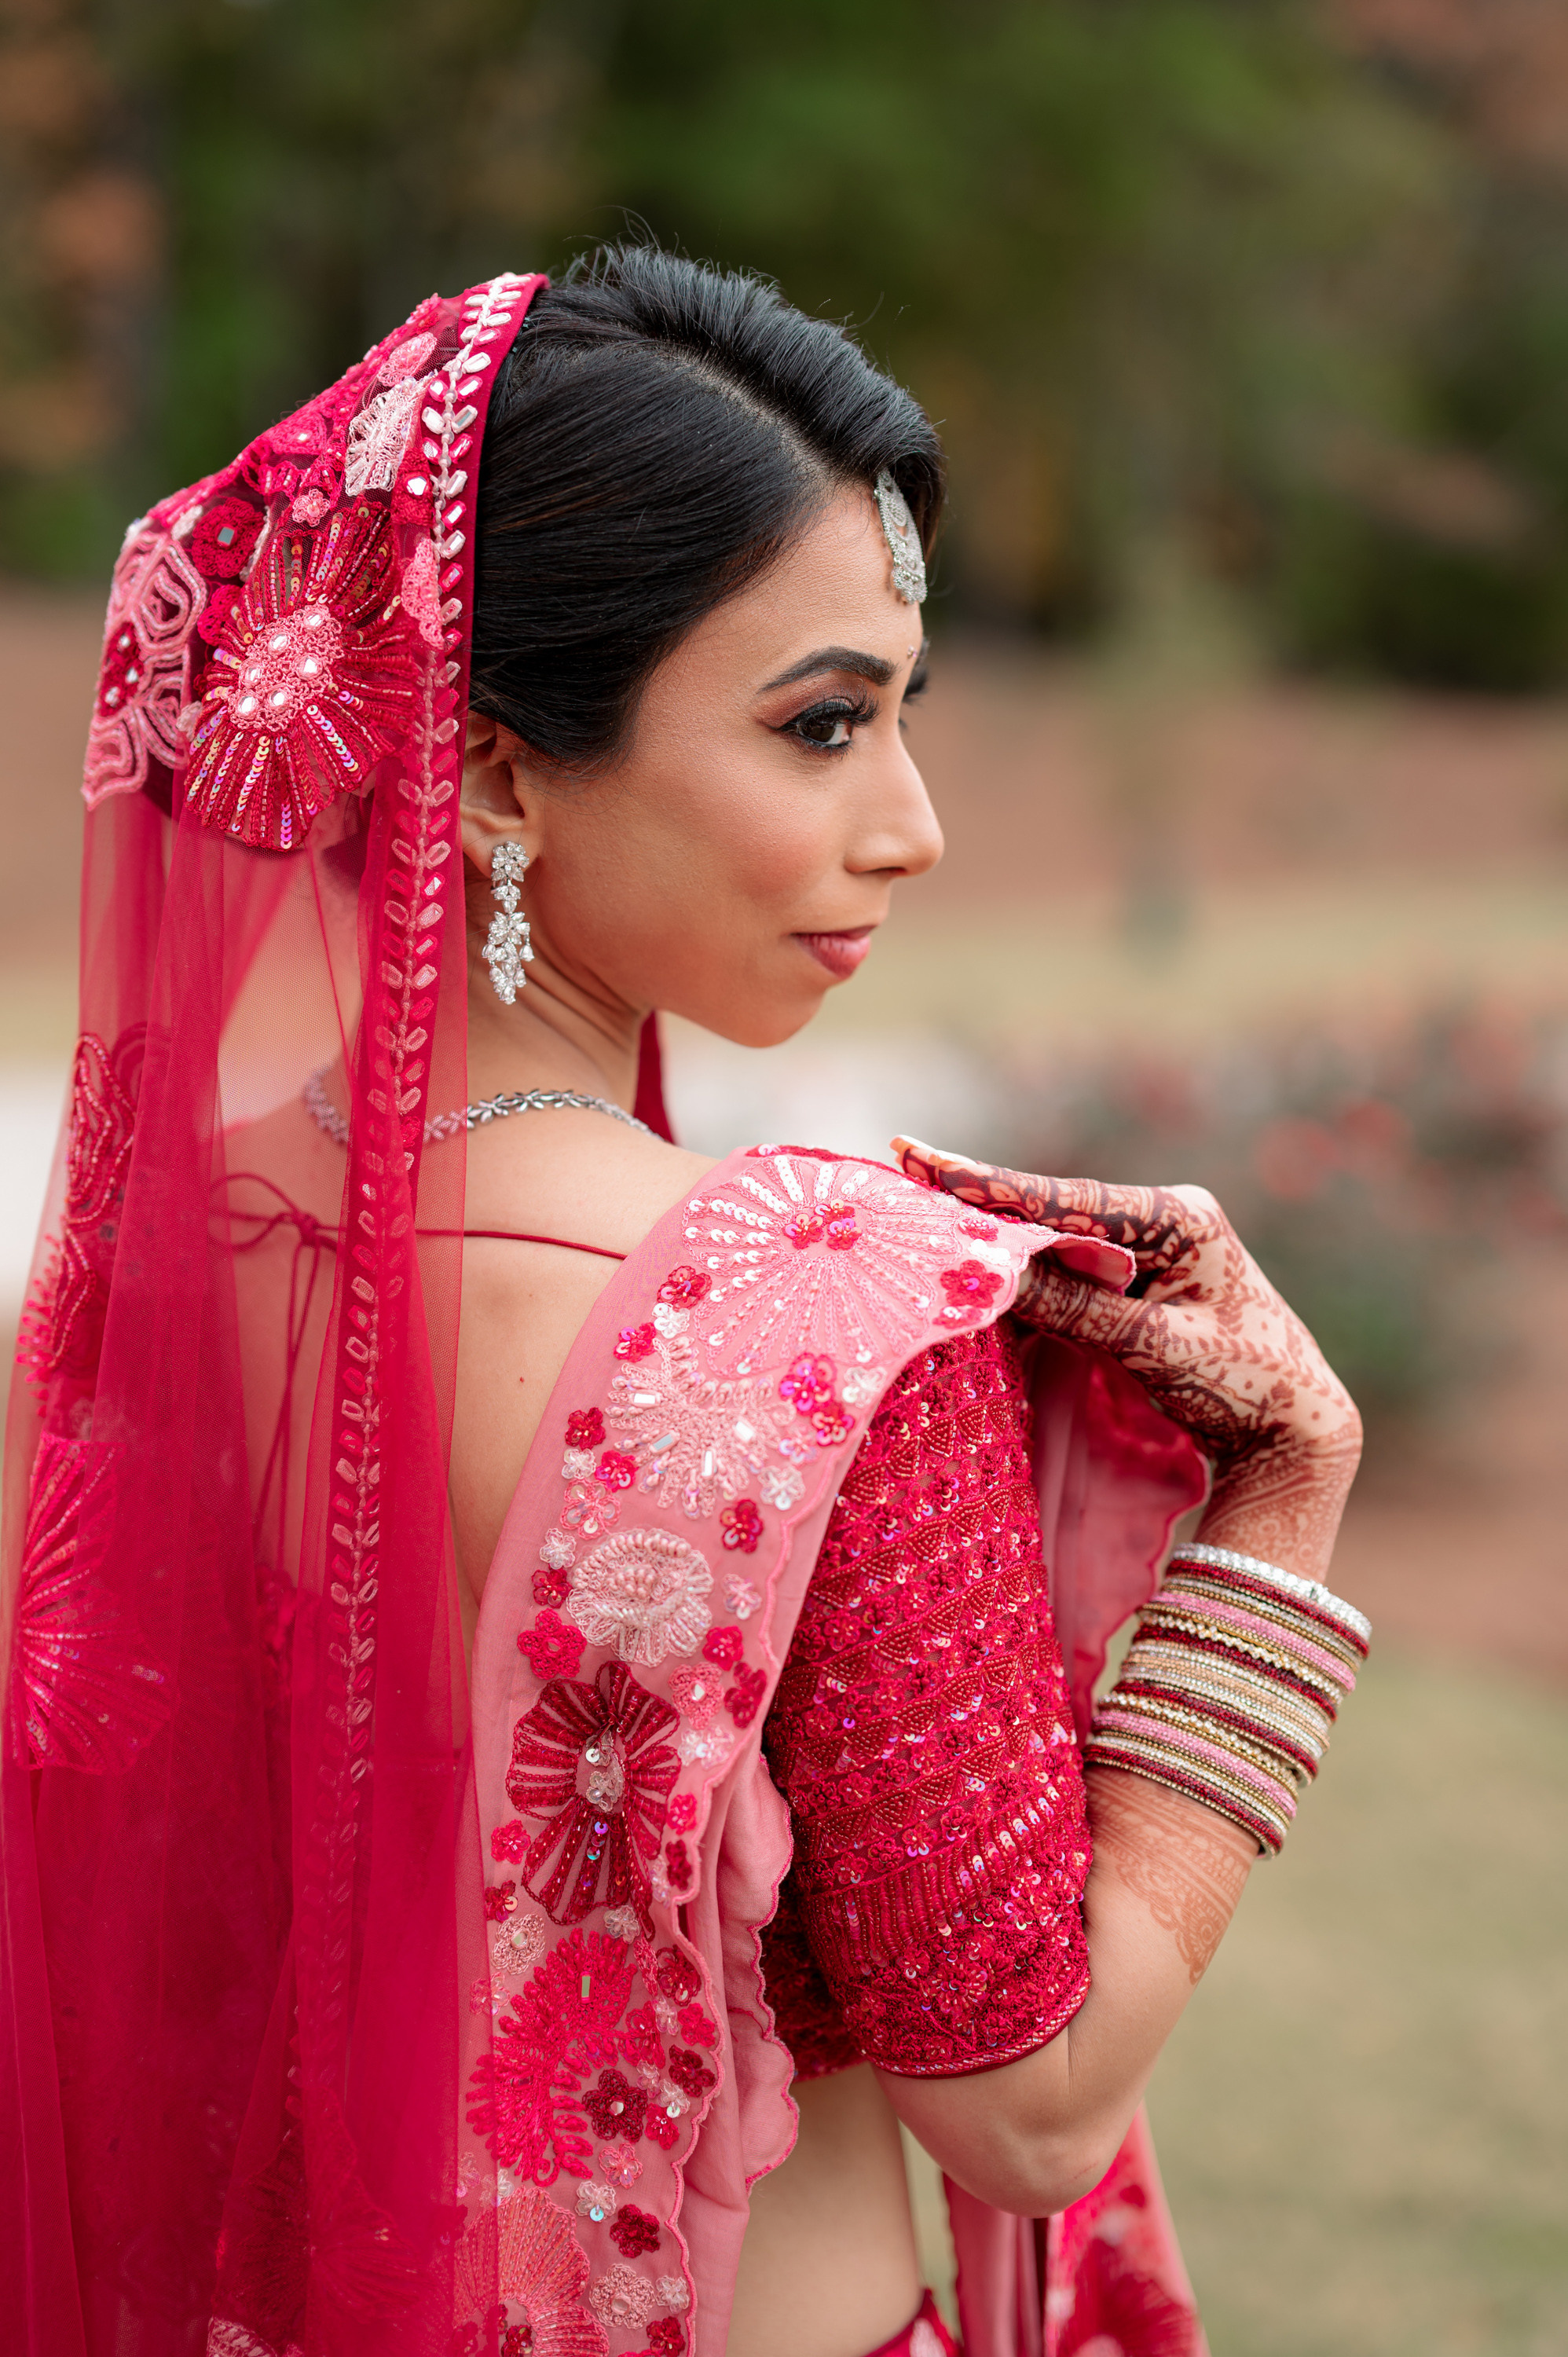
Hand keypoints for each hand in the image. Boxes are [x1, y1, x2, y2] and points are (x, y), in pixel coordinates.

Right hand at [894, 1138, 1361, 1580]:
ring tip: (924, 1209)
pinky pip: (1070, 1262)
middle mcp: (1164, 1214)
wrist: (1298, 1426)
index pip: (1062, 1199)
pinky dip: (1027, 1265)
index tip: (914, 1152)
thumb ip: (1076, 1310)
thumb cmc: (1244, 1386)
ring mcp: (1154, 1241)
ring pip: (1057, 1235)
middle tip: (901, 1175)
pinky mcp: (1141, 1273)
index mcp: (1178, 1217)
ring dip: (999, 1232)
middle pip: (1052, 1209)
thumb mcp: (1154, 1351)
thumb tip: (994, 1273)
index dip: (985, 1184)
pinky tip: (980, 1254)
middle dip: (982, 1201)